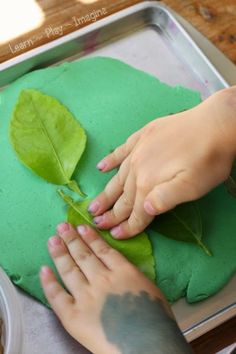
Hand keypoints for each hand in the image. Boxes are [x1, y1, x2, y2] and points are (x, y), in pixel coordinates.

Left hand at [40, 223, 190, 353]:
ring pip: (69, 270)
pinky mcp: (73, 316)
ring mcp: (85, 296)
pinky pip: (57, 296)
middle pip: (83, 255)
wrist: (147, 345)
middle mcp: (101, 279)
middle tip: (62, 227)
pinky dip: (49, 282)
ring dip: (60, 253)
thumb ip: (131, 274)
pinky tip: (44, 269)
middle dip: (72, 239)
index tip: (81, 227)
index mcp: (122, 271)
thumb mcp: (149, 287)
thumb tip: (119, 268)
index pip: (102, 250)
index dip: (90, 237)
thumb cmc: (156, 319)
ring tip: (53, 240)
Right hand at [88, 87, 235, 238]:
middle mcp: (137, 168)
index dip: (126, 226)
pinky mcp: (143, 136)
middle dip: (110, 213)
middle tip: (95, 223)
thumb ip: (166, 200)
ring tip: (93, 204)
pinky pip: (120, 150)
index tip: (113, 235)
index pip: (136, 211)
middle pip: (123, 196)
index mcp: (149, 184)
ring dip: (106, 192)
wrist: (215, 123)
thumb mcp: (193, 187)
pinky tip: (101, 167)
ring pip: (118, 177)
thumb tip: (143, 209)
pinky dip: (110, 160)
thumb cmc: (208, 159)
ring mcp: (138, 150)